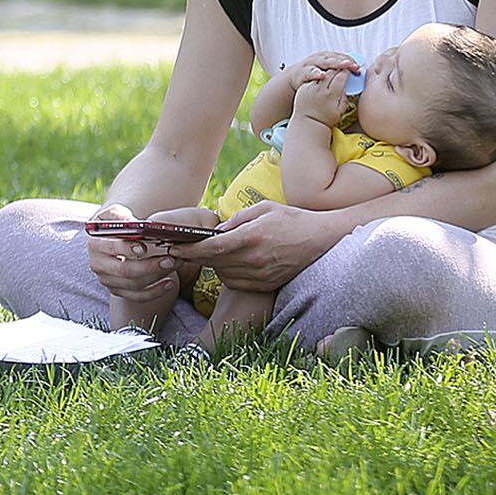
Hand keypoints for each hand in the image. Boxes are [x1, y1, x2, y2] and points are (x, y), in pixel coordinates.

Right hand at [84, 203, 181, 299]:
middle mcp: (98, 265)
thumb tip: (130, 223)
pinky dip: (156, 292)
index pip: (111, 248)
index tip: (145, 247)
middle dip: (150, 266)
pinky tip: (171, 284)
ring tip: (176, 264)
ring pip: (135, 284)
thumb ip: (120, 216)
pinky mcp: (118, 291)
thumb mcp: (114, 214)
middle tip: (171, 259)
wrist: (110, 239)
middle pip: (125, 271)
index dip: (127, 249)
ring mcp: (108, 281)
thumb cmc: (116, 225)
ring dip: (158, 276)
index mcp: (95, 244)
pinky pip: (138, 297)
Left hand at [172, 201, 348, 293]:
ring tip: (212, 252)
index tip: (173, 247)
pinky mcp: (268, 285)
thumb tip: (215, 232)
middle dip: (196, 257)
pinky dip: (228, 274)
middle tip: (181, 249)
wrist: (322, 239)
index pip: (212, 248)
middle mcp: (256, 260)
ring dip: (213, 265)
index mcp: (252, 237)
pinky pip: (237, 283)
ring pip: (224, 275)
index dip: (189, 249)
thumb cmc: (291, 219)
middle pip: (214, 263)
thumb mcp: (262, 209)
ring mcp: (263, 275)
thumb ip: (236, 220)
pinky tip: (230, 262)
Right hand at [285, 51, 358, 91]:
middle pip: (335, 58)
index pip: (341, 57)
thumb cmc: (314, 73)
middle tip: (354, 66)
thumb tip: (355, 73)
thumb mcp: (328, 70)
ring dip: (335, 63)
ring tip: (343, 65)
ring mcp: (312, 63)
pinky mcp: (304, 71)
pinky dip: (317, 73)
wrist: (296, 76)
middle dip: (345, 62)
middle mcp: (320, 58)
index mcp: (327, 57)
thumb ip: (339, 71)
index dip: (351, 61)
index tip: (358, 68)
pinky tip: (322, 75)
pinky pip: (311, 72)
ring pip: (325, 62)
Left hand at [292, 66, 351, 126]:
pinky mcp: (305, 87)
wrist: (308, 122)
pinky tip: (326, 72)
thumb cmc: (325, 118)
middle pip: (332, 72)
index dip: (347, 71)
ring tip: (337, 66)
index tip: (351, 70)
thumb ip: (344, 98)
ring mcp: (311, 87)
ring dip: (331, 67)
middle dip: (340, 66)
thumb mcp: (339, 111)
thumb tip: (345, 87)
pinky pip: (314, 76)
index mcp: (331, 95)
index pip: (340, 77)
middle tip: (346, 64)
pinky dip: (321, 72)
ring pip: (323, 72)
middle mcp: (320, 89)